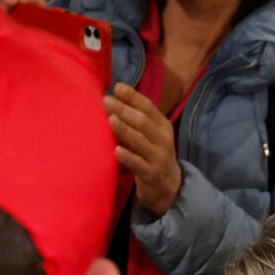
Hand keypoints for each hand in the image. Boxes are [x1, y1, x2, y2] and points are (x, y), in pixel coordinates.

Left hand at [106, 84, 182, 215]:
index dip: (133, 97)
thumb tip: (114, 100)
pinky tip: (116, 151)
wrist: (169, 188)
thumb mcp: (151, 136)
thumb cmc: (153, 155)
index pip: (148, 107)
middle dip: (124, 110)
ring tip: (110, 119)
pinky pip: (138, 164)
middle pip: (143, 121)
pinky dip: (127, 157)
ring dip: (124, 130)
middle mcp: (163, 139)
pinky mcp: (151, 174)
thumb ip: (138, 121)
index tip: (117, 87)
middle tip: (106, 100)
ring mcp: (158, 157)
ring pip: (140, 141)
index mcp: (162, 126)